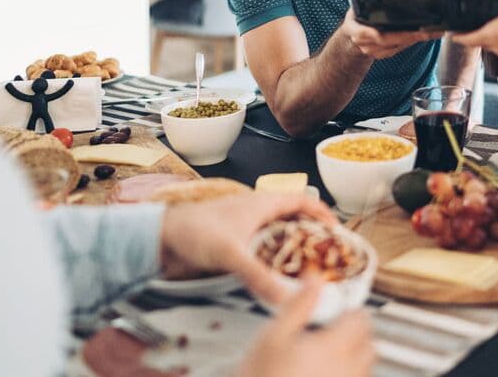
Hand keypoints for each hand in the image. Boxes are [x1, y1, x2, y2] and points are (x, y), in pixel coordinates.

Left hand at [159, 193, 336, 303]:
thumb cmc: (193, 231)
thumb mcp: (231, 253)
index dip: (322, 213)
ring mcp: (246, 228)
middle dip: (312, 236)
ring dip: (293, 250)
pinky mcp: (235, 243)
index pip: (303, 200)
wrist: (160, 238)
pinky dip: (276, 260)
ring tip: (307, 270)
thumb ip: (258, 276)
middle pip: (294, 219)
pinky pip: (264, 249)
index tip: (337, 232)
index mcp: (262, 203)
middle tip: (326, 257)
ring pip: (279, 236)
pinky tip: (278, 277)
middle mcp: (257, 213)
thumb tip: (285, 297)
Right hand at [238, 277, 374, 376]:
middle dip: (359, 335)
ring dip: (356, 358)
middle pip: (370, 347)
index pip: (362, 321)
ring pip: (365, 370)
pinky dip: (349, 376)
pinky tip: (323, 374)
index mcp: (335, 347)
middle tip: (337, 331)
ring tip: (329, 356)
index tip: (340, 312)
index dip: (353, 312)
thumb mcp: (273, 336)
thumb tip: (315, 278)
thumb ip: (298, 306)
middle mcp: (348, 370)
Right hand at [341, 10, 437, 59]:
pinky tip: (427, 35)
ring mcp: (374, 51)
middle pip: (388, 41)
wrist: (353, 34)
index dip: (379, 34)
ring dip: (415, 39)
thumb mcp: (360, 0)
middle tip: (427, 31)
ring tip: (434, 32)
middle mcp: (364, 43)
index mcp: (355, 29)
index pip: (366, 33)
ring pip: (397, 46)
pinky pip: (400, 48)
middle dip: (409, 36)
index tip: (392, 32)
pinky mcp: (384, 54)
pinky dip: (413, 41)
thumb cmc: (358, 13)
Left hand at [454, 0, 497, 64]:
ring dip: (492, 36)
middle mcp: (496, 47)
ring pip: (494, 45)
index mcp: (490, 35)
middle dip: (475, 32)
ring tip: (497, 24)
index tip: (451, 32)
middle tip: (473, 23)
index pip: (465, 39)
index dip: (456, 34)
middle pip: (479, 41)